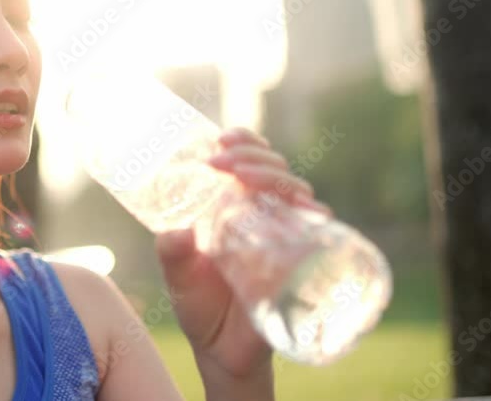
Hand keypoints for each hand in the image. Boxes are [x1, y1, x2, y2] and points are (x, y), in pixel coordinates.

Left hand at [154, 127, 332, 382]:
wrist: (222, 352)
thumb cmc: (200, 307)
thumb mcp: (178, 277)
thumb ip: (172, 254)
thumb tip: (174, 232)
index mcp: (234, 207)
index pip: (248, 160)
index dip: (242, 142)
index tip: (221, 138)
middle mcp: (264, 215)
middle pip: (273, 168)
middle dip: (251, 156)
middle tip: (222, 160)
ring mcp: (285, 236)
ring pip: (294, 190)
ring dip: (273, 176)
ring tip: (243, 177)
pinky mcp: (302, 263)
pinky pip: (318, 233)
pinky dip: (315, 217)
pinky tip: (308, 210)